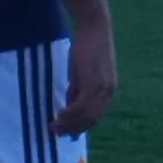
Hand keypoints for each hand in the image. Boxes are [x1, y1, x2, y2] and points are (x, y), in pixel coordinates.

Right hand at [53, 17, 117, 136]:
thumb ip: (77, 89)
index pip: (95, 115)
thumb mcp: (82, 73)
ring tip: (54, 127)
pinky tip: (58, 116)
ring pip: (86, 115)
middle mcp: (109, 92)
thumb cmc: (87, 47)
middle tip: (56, 134)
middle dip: (73, 128)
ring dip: (69, 124)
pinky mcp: (94, 82)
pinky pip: (82, 105)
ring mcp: (103, 88)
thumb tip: (69, 105)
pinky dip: (70, 114)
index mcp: (108, 91)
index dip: (80, 126)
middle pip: (91, 119)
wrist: (94, 28)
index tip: (66, 132)